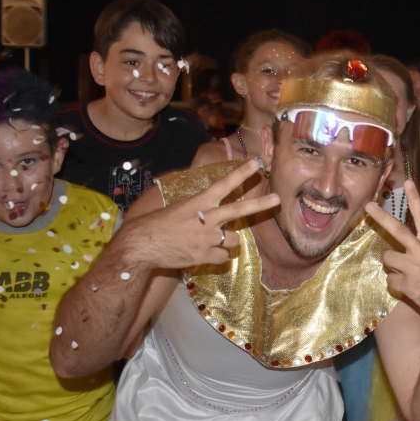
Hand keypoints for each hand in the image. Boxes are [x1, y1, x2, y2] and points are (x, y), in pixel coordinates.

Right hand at [126, 159, 279, 269]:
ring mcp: (207, 238)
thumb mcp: (176, 209)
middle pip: (239, 210)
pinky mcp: (205, 256)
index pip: (223, 184)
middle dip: (260, 204)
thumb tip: (208, 212)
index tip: (256, 163)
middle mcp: (206, 219)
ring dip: (227, 241)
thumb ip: (197, 209)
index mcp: (197, 203)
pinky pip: (222, 257)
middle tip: (278, 199)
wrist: (141, 247)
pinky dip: (215, 257)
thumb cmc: (154, 225)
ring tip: (211, 241)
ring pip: (234, 240)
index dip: (241, 173)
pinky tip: (201, 254)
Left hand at [365, 180, 419, 325]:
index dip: (414, 198)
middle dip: (380, 217)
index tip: (408, 182)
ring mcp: (413, 268)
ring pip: (388, 257)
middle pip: (396, 230)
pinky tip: (409, 287)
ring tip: (405, 270)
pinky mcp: (407, 285)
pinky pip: (390, 280)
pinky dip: (396, 283)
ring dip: (392, 263)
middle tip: (368, 205)